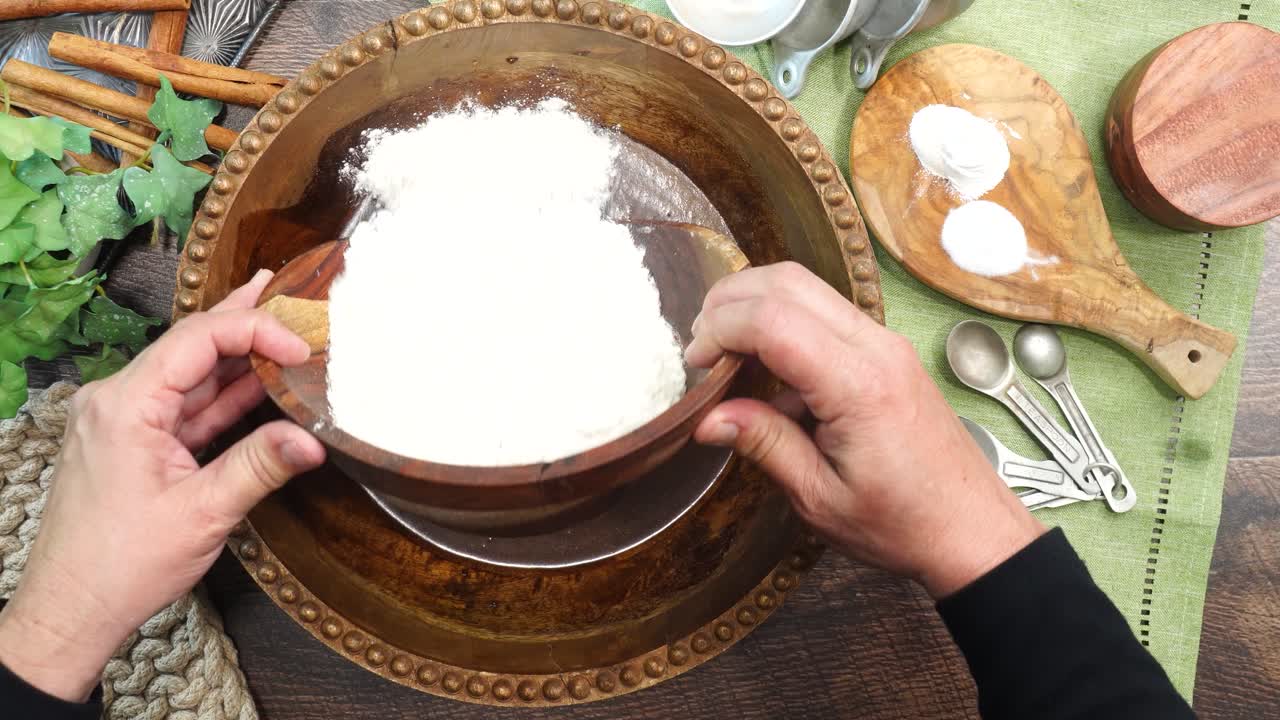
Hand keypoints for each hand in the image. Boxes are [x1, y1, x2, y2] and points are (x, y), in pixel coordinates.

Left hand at [0, 270, 324, 702]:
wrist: (73, 608)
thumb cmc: (122, 564)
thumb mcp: (204, 513)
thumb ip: (260, 467)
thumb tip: (314, 440)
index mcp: (127, 406)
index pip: (198, 340)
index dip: (255, 330)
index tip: (301, 345)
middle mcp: (117, 401)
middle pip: (190, 345)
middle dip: (240, 318)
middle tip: (281, 286)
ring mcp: (123, 421)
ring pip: (189, 374)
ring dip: (236, 356)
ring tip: (278, 325)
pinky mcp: (133, 443)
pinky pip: (184, 407)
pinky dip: (222, 394)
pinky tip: (256, 380)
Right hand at [686, 262, 1042, 598]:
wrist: (971, 530)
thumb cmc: (902, 524)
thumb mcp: (820, 498)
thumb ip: (764, 446)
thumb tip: (706, 417)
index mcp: (858, 386)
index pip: (773, 320)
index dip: (721, 330)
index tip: (695, 363)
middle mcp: (876, 348)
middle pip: (787, 282)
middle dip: (730, 302)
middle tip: (700, 347)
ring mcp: (885, 343)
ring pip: (807, 287)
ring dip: (755, 305)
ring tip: (725, 353)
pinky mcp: (886, 351)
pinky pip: (825, 312)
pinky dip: (783, 321)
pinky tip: (765, 370)